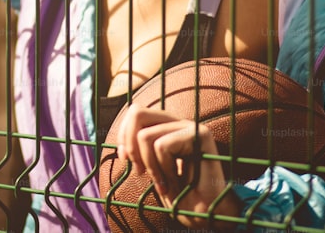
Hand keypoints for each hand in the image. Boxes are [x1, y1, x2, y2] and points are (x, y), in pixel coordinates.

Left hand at [116, 104, 243, 229]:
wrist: (202, 211)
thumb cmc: (178, 192)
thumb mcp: (150, 168)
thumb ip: (138, 150)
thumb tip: (122, 145)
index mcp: (166, 126)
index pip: (135, 113)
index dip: (124, 137)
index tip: (129, 162)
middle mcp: (178, 122)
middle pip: (137, 113)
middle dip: (132, 146)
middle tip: (141, 171)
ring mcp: (190, 126)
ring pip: (146, 136)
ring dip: (151, 166)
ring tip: (165, 181)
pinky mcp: (200, 134)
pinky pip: (162, 146)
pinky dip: (164, 169)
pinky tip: (176, 180)